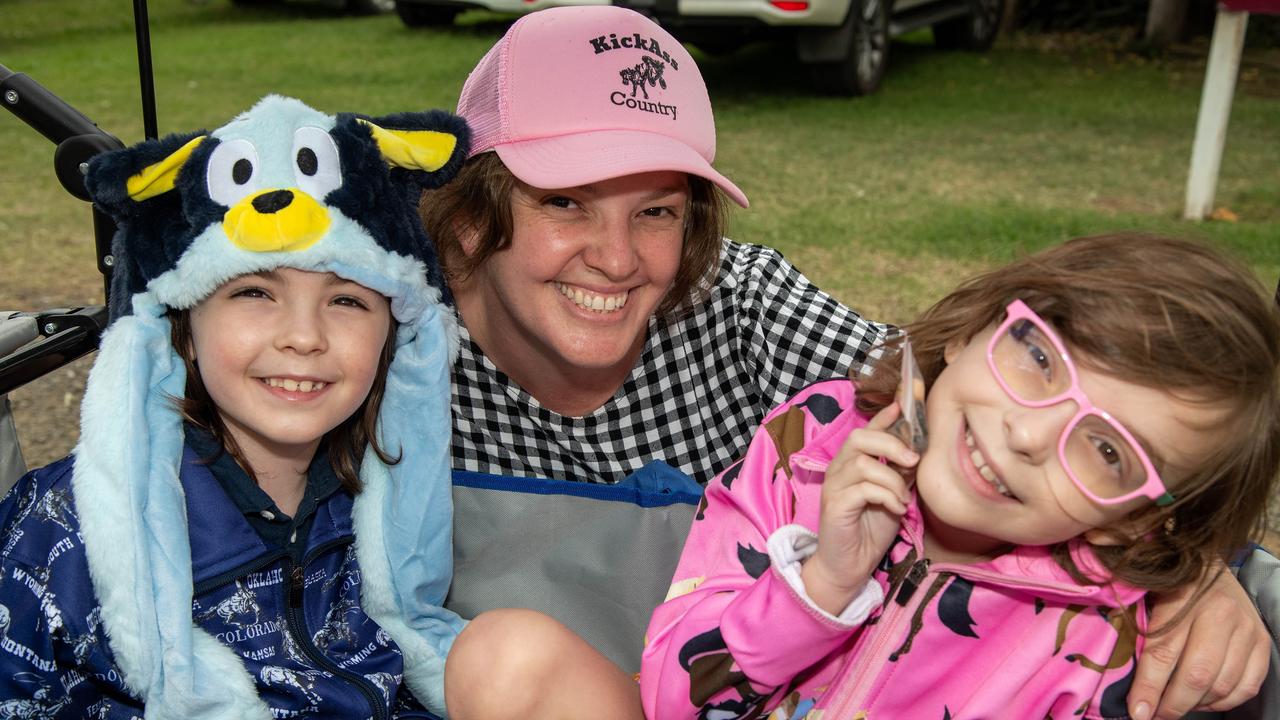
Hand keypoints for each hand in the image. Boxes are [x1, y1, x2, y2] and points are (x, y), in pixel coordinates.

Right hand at [801, 403, 918, 615]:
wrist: (850, 565)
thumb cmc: (871, 530)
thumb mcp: (892, 495)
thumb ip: (899, 473)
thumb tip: (916, 452)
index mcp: (852, 463)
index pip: (867, 431)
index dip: (885, 415)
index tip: (905, 401)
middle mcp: (839, 469)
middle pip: (860, 439)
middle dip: (890, 444)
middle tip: (912, 461)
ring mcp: (834, 486)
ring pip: (864, 463)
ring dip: (892, 480)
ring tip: (902, 499)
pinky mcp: (835, 505)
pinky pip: (864, 489)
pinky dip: (887, 496)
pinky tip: (896, 510)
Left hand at [1128, 565, 1269, 718]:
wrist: (1207, 561)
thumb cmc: (1169, 581)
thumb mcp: (1147, 593)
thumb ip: (1136, 627)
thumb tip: (1119, 675)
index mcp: (1184, 597)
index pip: (1163, 653)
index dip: (1148, 688)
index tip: (1137, 712)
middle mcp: (1221, 613)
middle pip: (1196, 675)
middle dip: (1172, 704)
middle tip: (1154, 715)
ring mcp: (1246, 629)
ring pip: (1222, 685)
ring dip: (1196, 705)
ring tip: (1175, 705)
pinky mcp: (1262, 642)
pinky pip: (1247, 687)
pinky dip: (1223, 702)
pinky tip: (1203, 700)